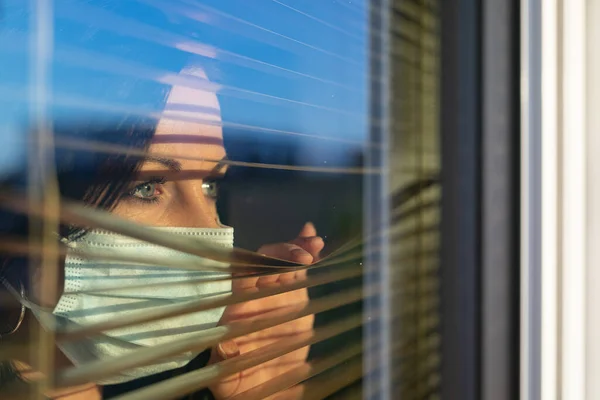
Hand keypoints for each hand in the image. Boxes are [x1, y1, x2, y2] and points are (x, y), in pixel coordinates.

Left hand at [208, 223, 322, 398]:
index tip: (286, 261)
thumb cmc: (239, 384)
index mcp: (239, 309)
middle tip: (309, 247)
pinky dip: (307, 258)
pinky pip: (299, 275)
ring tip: (315, 239)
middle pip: (268, 264)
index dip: (265, 264)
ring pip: (285, 265)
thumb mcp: (226, 377)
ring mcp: (276, 296)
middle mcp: (257, 296)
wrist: (263, 392)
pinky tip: (318, 246)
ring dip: (298, 249)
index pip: (247, 276)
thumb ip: (223, 360)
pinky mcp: (295, 302)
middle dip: (286, 251)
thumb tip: (225, 346)